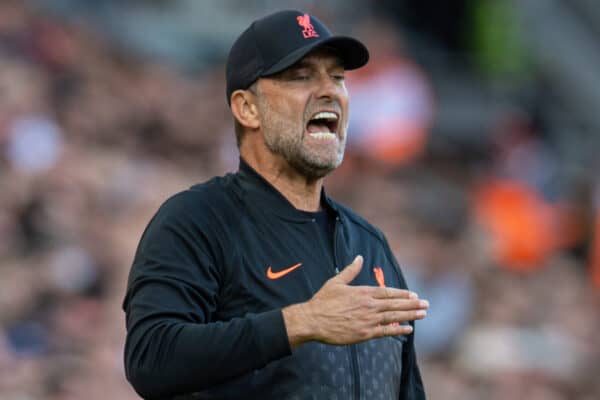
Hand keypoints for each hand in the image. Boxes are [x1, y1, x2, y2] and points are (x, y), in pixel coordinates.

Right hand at [282, 255, 428, 347]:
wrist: (313, 320)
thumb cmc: (322, 301)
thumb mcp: (336, 282)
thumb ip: (351, 271)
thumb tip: (359, 258)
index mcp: (363, 292)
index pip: (387, 292)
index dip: (402, 294)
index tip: (413, 295)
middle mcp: (368, 305)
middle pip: (395, 304)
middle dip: (412, 304)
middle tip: (426, 304)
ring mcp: (368, 320)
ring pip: (394, 317)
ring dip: (410, 315)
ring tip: (423, 313)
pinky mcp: (365, 333)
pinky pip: (386, 331)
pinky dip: (398, 330)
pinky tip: (409, 329)